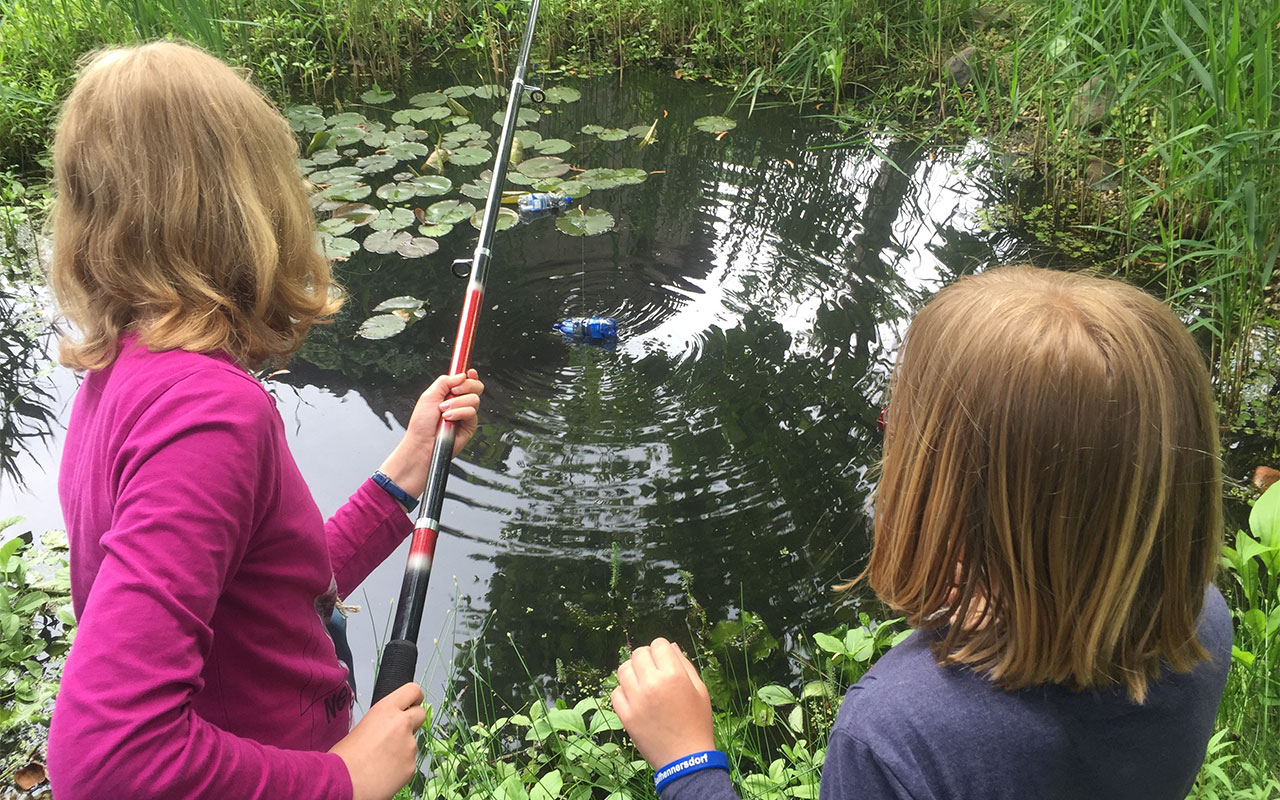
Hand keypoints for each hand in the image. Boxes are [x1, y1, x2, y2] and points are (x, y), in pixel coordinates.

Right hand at [329, 681, 425, 799]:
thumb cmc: (343, 758)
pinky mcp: (411, 766)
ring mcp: (409, 746)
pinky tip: (384, 772)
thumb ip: (381, 721)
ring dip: (402, 749)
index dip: (414, 697)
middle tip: (398, 732)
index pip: (412, 690)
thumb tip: (387, 726)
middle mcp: (401, 724)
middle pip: (421, 714)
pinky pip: (409, 762)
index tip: (413, 702)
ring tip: (381, 760)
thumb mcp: (361, 727)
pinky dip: (400, 767)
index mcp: (386, 710)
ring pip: (413, 742)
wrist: (343, 784)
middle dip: (413, 721)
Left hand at [379, 370, 484, 498]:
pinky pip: (472, 412)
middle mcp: (459, 403)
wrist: (422, 444)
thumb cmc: (421, 424)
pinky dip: (459, 413)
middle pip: (476, 386)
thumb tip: (461, 375)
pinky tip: (449, 419)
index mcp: (449, 394)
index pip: (465, 380)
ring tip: (444, 412)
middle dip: (466, 386)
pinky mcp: (470, 426)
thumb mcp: (429, 395)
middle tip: (453, 392)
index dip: (469, 374)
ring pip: (474, 399)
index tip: (469, 372)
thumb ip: (445, 381)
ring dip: (457, 403)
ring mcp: (465, 414)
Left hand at [611, 637, 714, 769]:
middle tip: (654, 673)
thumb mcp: (700, 690)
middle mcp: (652, 683)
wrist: (687, 759)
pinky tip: (636, 700)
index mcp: (674, 675)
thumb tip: (670, 646)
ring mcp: (636, 700)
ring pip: (623, 669)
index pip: (658, 644)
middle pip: (638, 653)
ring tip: (643, 684)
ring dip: (633, 673)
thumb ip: (685, 664)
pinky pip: (615, 692)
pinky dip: (624, 693)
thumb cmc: (697, 723)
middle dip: (646, 659)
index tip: (665, 662)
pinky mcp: (626, 716)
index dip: (662, 651)